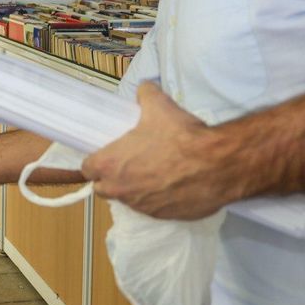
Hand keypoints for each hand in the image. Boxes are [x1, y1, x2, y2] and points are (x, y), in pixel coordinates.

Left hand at [81, 82, 234, 219]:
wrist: (217, 164)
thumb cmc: (180, 136)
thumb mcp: (159, 106)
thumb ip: (145, 94)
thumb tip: (144, 87)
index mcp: (110, 165)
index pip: (87, 169)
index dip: (94, 162)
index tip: (104, 156)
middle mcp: (121, 190)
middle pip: (102, 190)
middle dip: (109, 180)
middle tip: (126, 166)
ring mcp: (142, 207)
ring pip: (128, 201)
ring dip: (134, 190)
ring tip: (153, 173)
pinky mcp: (163, 217)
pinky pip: (153, 209)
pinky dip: (158, 200)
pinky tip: (172, 186)